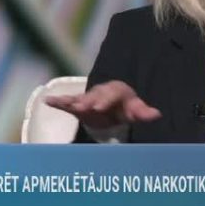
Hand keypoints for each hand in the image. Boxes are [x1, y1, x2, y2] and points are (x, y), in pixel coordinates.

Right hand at [44, 80, 161, 128]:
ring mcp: (87, 98)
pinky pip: (67, 103)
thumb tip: (157, 114)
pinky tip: (47, 101)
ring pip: (78, 98)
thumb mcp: (136, 109)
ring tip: (61, 102)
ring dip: (70, 101)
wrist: (113, 102)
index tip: (99, 107)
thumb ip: (144, 112)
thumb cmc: (125, 106)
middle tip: (82, 107)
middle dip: (87, 101)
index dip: (105, 100)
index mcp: (115, 91)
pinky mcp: (78, 105)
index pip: (111, 94)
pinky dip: (57, 101)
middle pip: (93, 96)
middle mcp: (99, 92)